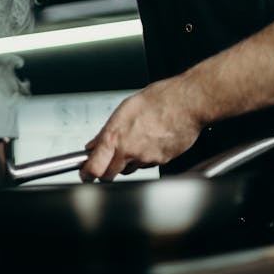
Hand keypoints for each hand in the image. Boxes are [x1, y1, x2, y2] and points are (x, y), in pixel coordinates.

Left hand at [80, 74, 203, 181]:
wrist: (188, 102)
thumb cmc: (160, 99)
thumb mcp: (126, 108)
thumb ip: (107, 130)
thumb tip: (94, 143)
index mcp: (116, 136)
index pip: (95, 167)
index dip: (87, 173)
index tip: (85, 173)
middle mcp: (130, 151)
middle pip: (110, 174)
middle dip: (106, 169)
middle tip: (107, 159)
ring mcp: (146, 158)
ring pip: (130, 169)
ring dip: (127, 161)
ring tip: (137, 138)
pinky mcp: (162, 162)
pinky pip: (148, 164)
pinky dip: (146, 156)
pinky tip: (151, 139)